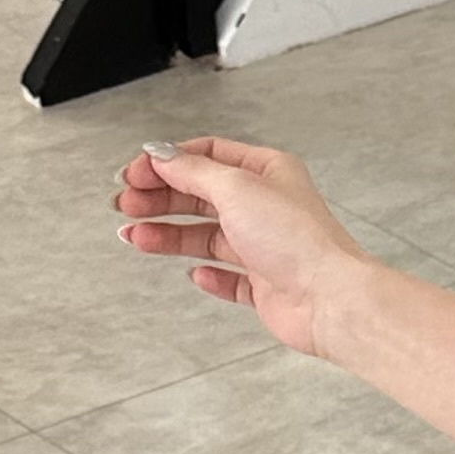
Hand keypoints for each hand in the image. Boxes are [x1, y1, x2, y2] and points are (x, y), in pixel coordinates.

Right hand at [112, 136, 370, 358]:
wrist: (329, 298)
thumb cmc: (298, 240)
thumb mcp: (235, 187)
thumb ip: (192, 170)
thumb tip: (161, 155)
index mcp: (267, 171)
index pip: (206, 156)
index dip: (167, 163)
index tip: (135, 174)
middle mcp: (267, 206)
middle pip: (200, 195)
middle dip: (160, 198)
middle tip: (126, 204)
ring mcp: (266, 247)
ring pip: (207, 236)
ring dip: (169, 235)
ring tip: (135, 236)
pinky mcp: (266, 285)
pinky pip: (231, 278)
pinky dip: (210, 276)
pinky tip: (196, 274)